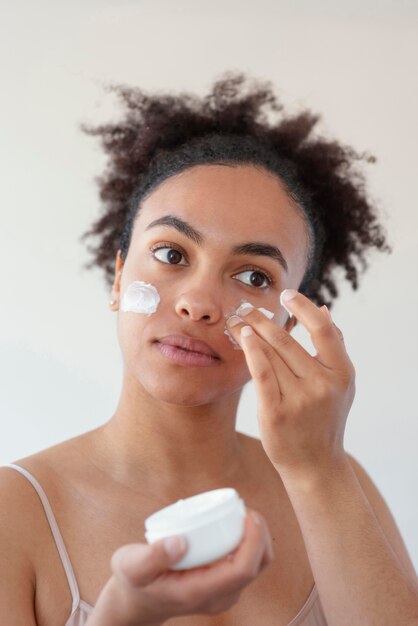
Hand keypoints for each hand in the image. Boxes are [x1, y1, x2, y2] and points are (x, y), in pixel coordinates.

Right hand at [91, 510, 272, 625]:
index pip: (242, 570)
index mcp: (199, 592)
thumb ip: (152, 556)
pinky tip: (238, 525)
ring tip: (243, 513)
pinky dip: (249, 544)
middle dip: (260, 535)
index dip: (254, 541)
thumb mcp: (132, 566)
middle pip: (257, 567)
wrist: (134, 602)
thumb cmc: (133, 580)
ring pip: (256, 566)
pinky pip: (246, 565)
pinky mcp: (222, 586)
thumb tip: (180, 542)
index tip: (249, 514)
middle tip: (246, 508)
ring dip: (258, 539)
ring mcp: (222, 594)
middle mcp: (217, 597)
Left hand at [226, 290, 355, 477]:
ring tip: (236, 319)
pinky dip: (251, 350)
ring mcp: (300, 398)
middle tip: (245, 306)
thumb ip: (335, 347)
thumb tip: (324, 309)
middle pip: (286, 340)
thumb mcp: (341, 384)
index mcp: (342, 373)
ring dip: (249, 331)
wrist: (314, 464)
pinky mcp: (276, 412)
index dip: (303, 307)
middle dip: (261, 318)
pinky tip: (243, 336)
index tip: (285, 295)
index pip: (322, 329)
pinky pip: (261, 373)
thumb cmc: (325, 419)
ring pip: (270, 353)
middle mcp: (322, 384)